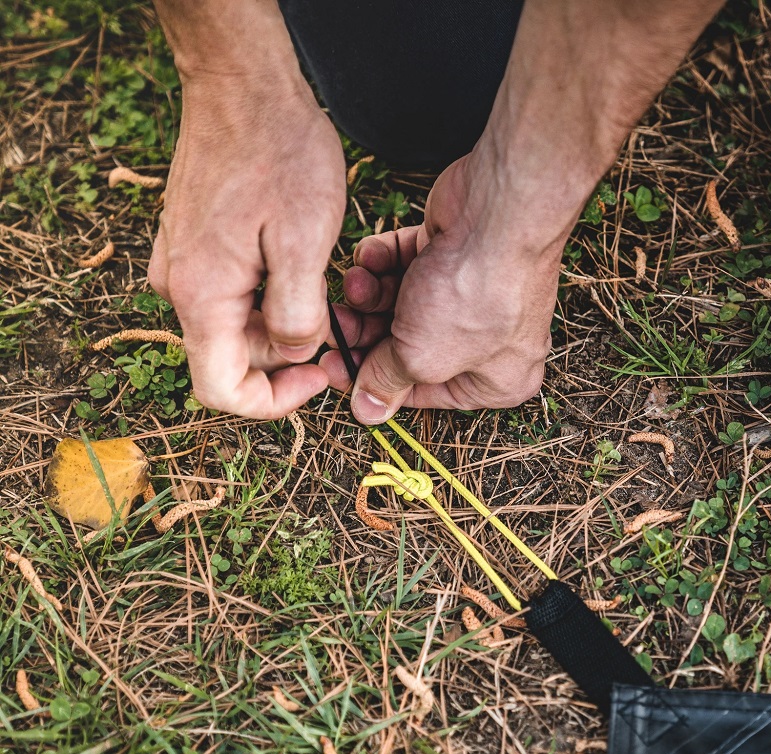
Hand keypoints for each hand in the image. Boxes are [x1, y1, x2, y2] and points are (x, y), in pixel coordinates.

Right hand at [148, 73, 344, 418]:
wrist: (244, 85)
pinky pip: (231, 295)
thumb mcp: (306, 243)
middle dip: (287, 357)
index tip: (318, 378)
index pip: (220, 390)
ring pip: (236, 328)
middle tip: (340, 326)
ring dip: (282, 324)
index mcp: (200, 296)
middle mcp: (180, 287)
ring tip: (326, 287)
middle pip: (234, 359)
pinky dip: (269, 297)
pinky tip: (301, 267)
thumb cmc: (280, 154)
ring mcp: (183, 265)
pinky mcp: (195, 247)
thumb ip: (297, 314)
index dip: (273, 401)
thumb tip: (293, 353)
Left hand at [322, 155, 560, 422]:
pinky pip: (405, 265)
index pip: (423, 392)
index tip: (336, 371)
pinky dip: (382, 263)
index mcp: (495, 380)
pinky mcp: (450, 250)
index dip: (375, 382)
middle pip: (408, 348)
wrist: (497, 214)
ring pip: (401, 305)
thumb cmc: (474, 296)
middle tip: (334, 327)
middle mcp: (487, 340)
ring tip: (354, 287)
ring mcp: (470, 292)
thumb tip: (367, 411)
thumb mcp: (420, 358)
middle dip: (366, 335)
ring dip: (369, 297)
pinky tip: (370, 259)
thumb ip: (387, 381)